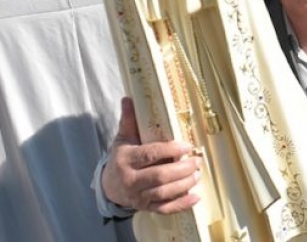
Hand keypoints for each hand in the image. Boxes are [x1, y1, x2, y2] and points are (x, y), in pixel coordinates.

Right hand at [101, 97, 201, 213]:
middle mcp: (131, 180)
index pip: (150, 154)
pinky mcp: (145, 207)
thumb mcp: (123, 138)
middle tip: (197, 160)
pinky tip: (196, 197)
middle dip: (182, 169)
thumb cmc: (121, 158)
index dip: (171, 149)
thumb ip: (129, 120)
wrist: (109, 186)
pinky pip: (165, 209)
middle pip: (160, 176)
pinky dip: (181, 205)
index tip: (187, 145)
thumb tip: (129, 97)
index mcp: (126, 159)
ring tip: (197, 174)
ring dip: (184, 184)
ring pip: (164, 193)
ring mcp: (138, 196)